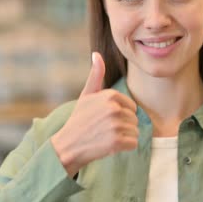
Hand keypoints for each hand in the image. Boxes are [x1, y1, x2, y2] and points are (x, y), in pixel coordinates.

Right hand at [50, 52, 138, 176]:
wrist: (67, 146)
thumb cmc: (79, 120)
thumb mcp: (86, 95)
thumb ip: (96, 75)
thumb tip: (97, 54)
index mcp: (110, 95)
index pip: (131, 107)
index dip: (121, 115)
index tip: (105, 119)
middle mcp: (113, 108)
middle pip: (134, 119)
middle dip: (123, 126)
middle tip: (104, 130)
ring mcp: (115, 125)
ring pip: (135, 131)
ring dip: (124, 137)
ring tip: (106, 137)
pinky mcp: (117, 142)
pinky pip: (134, 143)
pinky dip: (125, 147)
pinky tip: (110, 146)